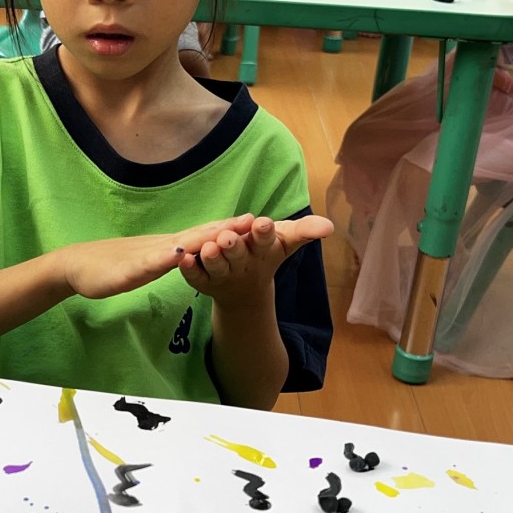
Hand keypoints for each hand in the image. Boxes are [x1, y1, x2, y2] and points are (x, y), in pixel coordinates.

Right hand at [55, 215, 256, 300]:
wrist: (73, 266)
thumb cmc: (109, 266)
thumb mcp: (148, 264)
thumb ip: (167, 257)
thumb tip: (189, 253)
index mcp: (167, 247)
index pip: (203, 235)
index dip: (228, 228)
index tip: (255, 222)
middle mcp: (160, 247)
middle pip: (197, 235)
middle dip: (225, 228)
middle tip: (254, 219)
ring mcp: (145, 257)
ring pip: (178, 246)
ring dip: (202, 239)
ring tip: (226, 231)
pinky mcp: (128, 271)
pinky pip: (149, 265)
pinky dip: (165, 258)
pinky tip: (178, 254)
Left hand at [178, 215, 334, 306]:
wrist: (245, 289)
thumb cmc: (265, 253)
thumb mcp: (285, 240)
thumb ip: (305, 230)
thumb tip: (329, 226)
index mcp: (262, 250)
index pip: (265, 240)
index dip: (264, 233)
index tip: (263, 224)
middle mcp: (243, 263)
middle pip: (239, 254)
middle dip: (234, 246)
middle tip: (229, 238)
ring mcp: (223, 274)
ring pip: (217, 267)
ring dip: (212, 259)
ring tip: (208, 248)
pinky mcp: (203, 281)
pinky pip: (195, 276)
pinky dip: (189, 269)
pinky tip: (182, 259)